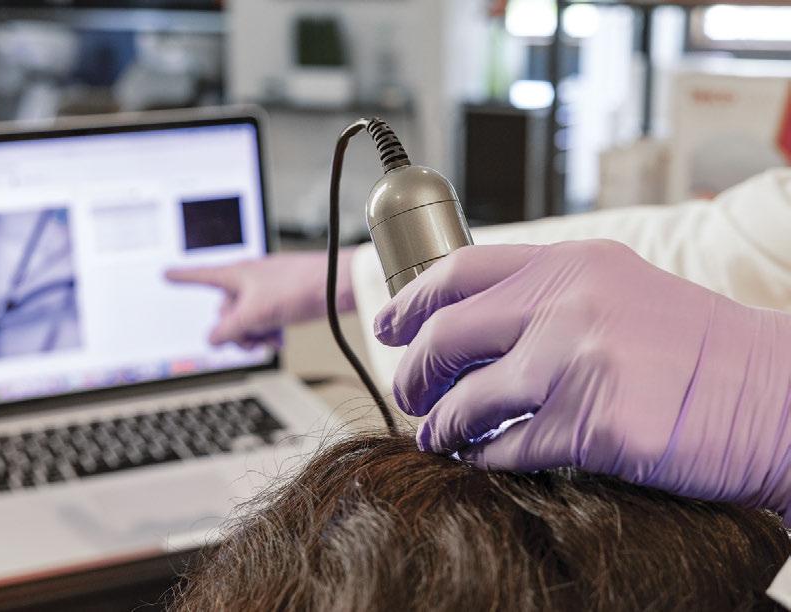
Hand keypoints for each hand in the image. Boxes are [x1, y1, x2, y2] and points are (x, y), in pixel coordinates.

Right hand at [165, 249, 354, 348]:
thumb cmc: (299, 287)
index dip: (182, 277)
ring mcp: (266, 291)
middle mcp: (248, 280)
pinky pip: (265, 320)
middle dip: (234, 330)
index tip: (165, 273)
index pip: (201, 275)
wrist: (339, 286)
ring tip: (268, 339)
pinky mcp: (283, 301)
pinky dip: (268, 332)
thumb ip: (227, 330)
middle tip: (250, 339)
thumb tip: (211, 341)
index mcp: (236, 274)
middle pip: (225, 311)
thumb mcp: (254, 314)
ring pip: (246, 319)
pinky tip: (280, 339)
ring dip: (253, 334)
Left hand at [374, 241, 790, 519]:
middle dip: (412, 371)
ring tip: (436, 433)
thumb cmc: (696, 348)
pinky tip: (480, 457)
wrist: (775, 392)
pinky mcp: (593, 425)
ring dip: (440, 424)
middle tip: (409, 392)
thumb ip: (546, 298)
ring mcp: (579, 362)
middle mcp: (568, 303)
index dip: (410, 301)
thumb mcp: (617, 292)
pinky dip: (482, 456)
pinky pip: (506, 447)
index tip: (386, 325)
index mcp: (570, 263)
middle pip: (446, 335)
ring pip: (467, 400)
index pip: (459, 270)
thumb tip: (466, 326)